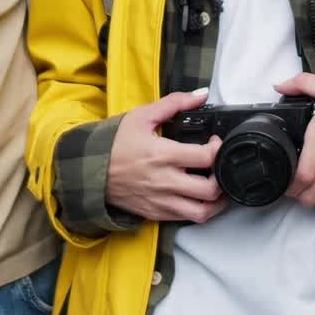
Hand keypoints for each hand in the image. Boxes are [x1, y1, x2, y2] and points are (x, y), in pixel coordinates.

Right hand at [107, 90, 228, 222]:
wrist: (90, 170)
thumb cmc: (116, 142)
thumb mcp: (142, 116)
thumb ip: (174, 103)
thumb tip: (201, 95)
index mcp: (163, 155)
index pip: (206, 158)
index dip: (218, 149)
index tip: (215, 142)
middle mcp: (165, 182)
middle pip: (210, 190)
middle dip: (224, 177)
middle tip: (220, 166)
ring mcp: (162, 202)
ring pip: (203, 213)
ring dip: (217, 202)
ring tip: (218, 187)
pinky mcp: (157, 214)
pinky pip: (186, 219)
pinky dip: (199, 209)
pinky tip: (197, 196)